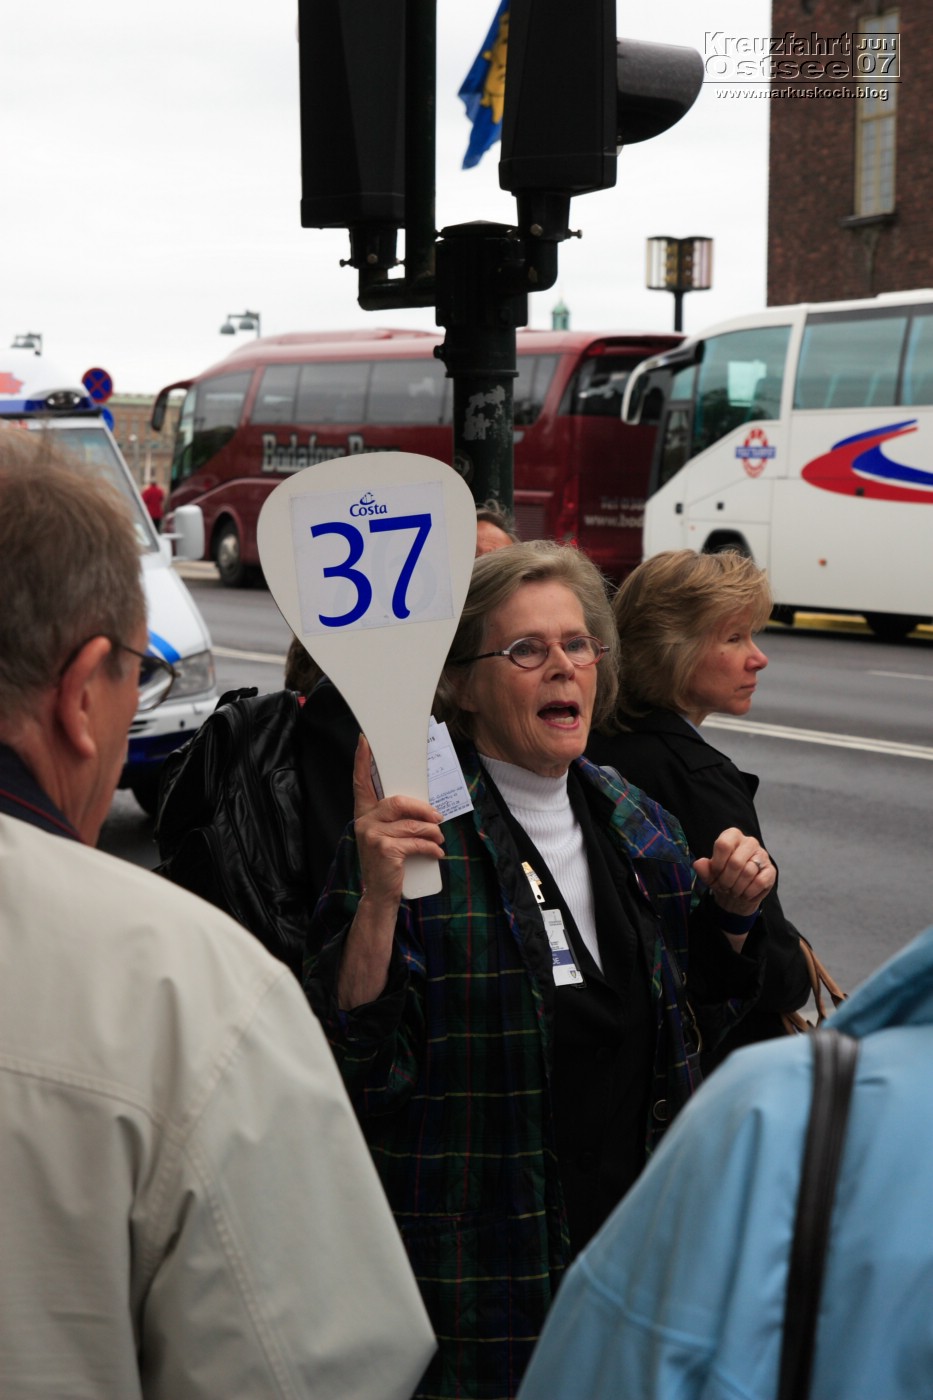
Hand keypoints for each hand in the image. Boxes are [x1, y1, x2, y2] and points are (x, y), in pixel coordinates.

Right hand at [353, 734, 444, 911]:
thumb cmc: (387, 862)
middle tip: (438, 817)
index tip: (364, 741)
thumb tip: (425, 808)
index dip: (363, 761)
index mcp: (365, 814)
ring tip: (439, 839)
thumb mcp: (388, 836)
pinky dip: (431, 848)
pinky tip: (437, 853)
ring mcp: (372, 835)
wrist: (380, 895)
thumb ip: (397, 820)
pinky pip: (415, 842)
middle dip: (423, 809)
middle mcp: (364, 821)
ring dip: (431, 832)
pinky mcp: (384, 849)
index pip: (361, 782)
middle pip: (397, 802)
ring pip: (411, 824)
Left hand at [692, 828, 775, 915]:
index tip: (715, 874)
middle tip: (724, 887)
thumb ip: (703, 869)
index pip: (723, 844)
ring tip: (733, 891)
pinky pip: (760, 882)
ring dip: (737, 888)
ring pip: (748, 873)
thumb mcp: (710, 875)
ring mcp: (762, 855)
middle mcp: (749, 842)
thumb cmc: (723, 878)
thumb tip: (698, 863)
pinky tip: (745, 894)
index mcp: (732, 836)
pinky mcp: (771, 870)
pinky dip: (749, 892)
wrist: (738, 894)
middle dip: (727, 880)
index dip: (717, 864)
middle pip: (736, 862)